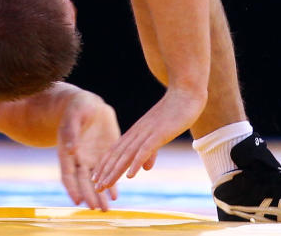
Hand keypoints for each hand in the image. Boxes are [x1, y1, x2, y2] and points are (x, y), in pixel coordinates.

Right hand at [57, 91, 120, 209]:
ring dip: (101, 195)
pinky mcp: (106, 155)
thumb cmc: (78, 108)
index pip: (68, 175)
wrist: (90, 104)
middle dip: (89, 196)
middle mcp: (80, 160)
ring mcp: (93, 159)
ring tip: (107, 208)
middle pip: (83, 182)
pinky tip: (116, 195)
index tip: (78, 200)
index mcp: (67, 152)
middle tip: (96, 208)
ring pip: (96, 181)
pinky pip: (109, 172)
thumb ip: (72, 132)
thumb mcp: (74, 116)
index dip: (72, 188)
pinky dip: (112, 184)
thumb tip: (70, 150)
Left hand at [91, 86, 205, 191]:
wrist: (185, 92)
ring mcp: (147, 132)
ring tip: (105, 185)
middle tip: (95, 187)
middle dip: (105, 172)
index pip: (116, 150)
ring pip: (127, 154)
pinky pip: (145, 150)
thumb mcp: (159, 134)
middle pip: (117, 154)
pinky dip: (136, 163)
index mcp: (136, 131)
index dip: (105, 164)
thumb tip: (145, 169)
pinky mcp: (159, 133)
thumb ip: (151, 151)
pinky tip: (131, 176)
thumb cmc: (174, 112)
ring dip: (115, 171)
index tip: (95, 178)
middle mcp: (138, 132)